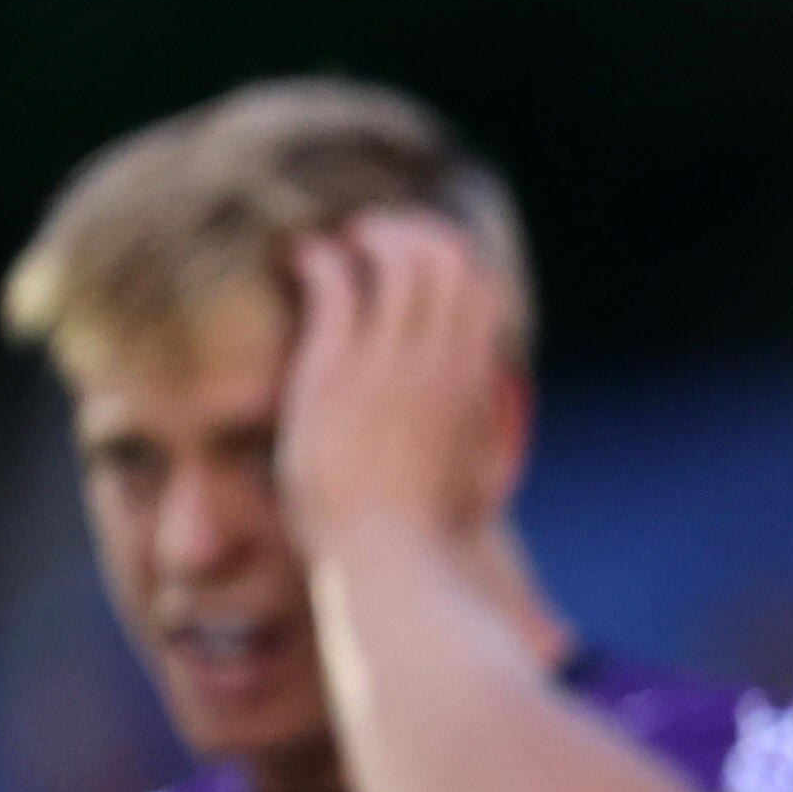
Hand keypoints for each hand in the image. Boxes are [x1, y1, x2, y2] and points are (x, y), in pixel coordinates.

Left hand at [279, 214, 517, 547]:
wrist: (390, 560)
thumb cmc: (428, 534)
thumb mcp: (474, 470)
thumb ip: (482, 427)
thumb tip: (493, 410)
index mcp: (476, 380)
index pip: (483, 286)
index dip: (452, 257)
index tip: (418, 256)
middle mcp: (444, 361)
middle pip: (448, 257)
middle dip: (411, 232)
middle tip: (371, 235)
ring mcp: (394, 363)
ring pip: (399, 258)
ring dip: (368, 235)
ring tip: (337, 242)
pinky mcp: (341, 371)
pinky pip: (337, 284)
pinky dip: (318, 257)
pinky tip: (298, 257)